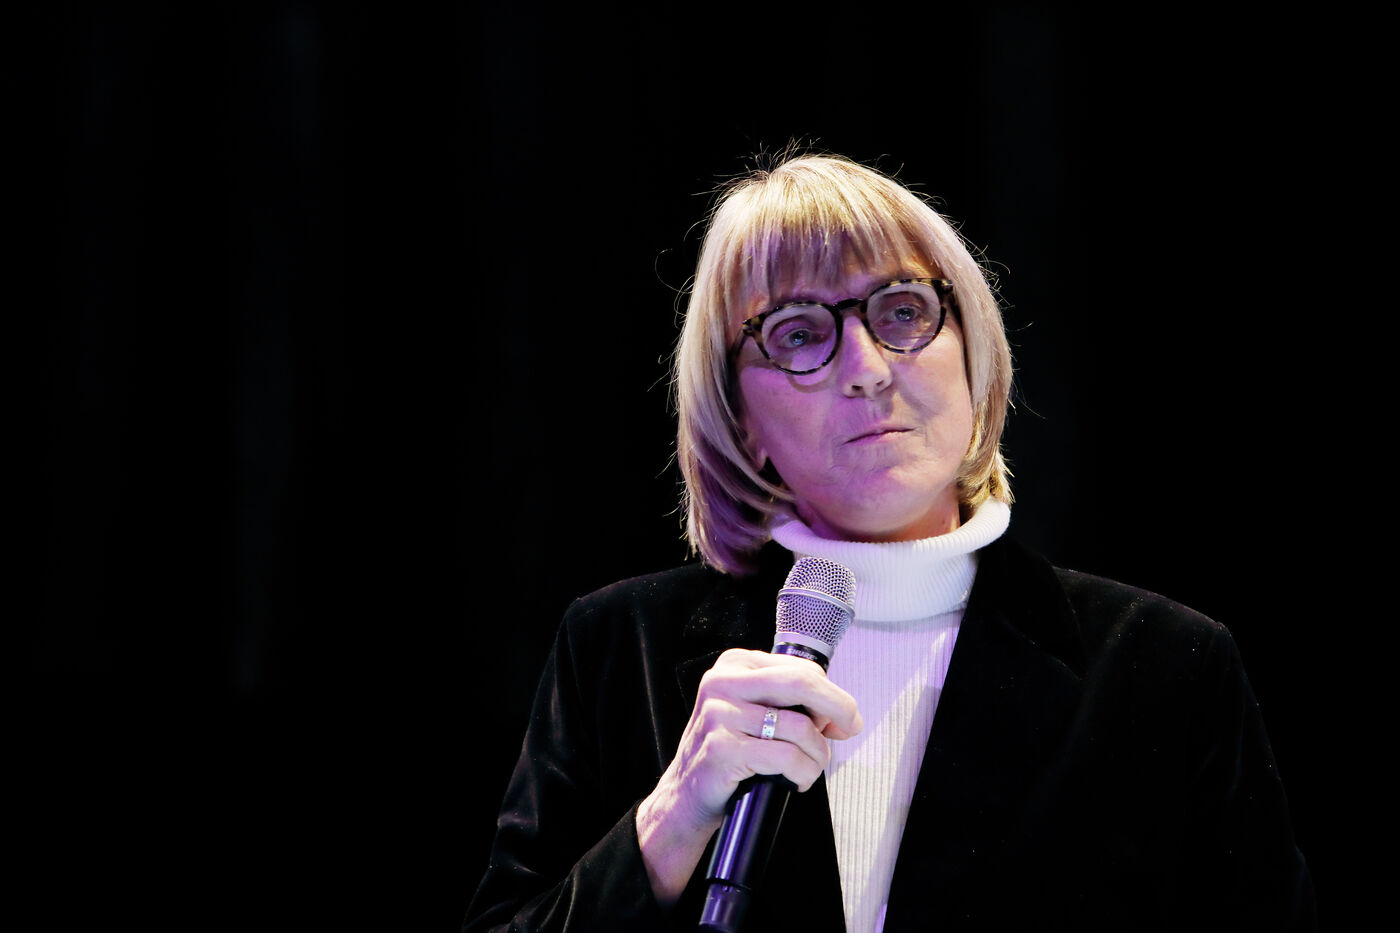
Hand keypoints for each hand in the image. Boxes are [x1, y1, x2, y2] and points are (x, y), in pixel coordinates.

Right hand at [636, 648, 860, 904]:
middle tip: (851, 727)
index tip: (842, 718)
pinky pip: (785, 757)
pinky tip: (796, 780)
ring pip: (798, 726)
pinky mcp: (722, 748)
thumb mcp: (756, 714)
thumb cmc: (729, 753)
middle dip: (838, 706)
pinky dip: (803, 773)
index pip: (799, 668)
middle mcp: (723, 682)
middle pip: (801, 683)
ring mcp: (719, 714)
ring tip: (810, 768)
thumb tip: (843, 715)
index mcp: (734, 665)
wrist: (686, 794)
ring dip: (817, 754)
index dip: (831, 694)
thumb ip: (793, 704)